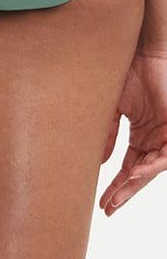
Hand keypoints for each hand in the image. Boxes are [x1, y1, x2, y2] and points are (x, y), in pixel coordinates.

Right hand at [100, 48, 166, 215]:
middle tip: (109, 207)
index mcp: (141, 136)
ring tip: (119, 194)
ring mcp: (166, 135)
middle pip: (140, 173)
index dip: (117, 185)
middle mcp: (155, 139)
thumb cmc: (128, 72)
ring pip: (154, 168)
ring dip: (136, 183)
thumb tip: (97, 161)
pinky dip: (152, 166)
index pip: (129, 168)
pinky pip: (166, 156)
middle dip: (125, 192)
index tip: (103, 201)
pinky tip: (136, 173)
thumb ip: (106, 134)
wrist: (142, 51)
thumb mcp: (112, 108)